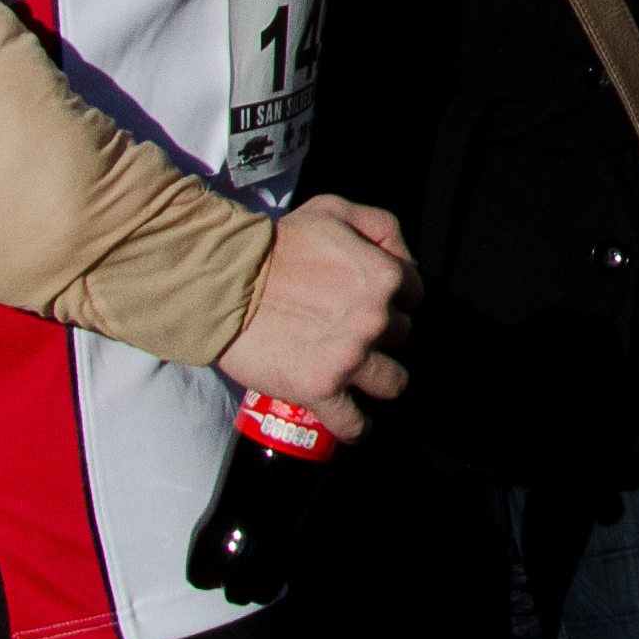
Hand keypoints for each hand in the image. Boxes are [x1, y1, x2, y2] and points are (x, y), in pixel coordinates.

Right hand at [213, 196, 418, 440]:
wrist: (223, 282)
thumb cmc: (278, 244)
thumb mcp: (334, 210)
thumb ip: (381, 227)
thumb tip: (406, 263)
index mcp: (383, 276)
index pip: (414, 296)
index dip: (393, 299)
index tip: (370, 303)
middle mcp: (374, 319)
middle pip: (400, 337)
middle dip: (380, 334)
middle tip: (350, 332)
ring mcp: (349, 357)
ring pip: (392, 383)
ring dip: (378, 380)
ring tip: (359, 378)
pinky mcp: (320, 388)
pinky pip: (354, 423)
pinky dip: (357, 428)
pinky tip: (355, 425)